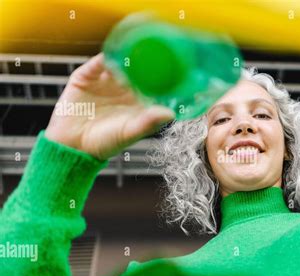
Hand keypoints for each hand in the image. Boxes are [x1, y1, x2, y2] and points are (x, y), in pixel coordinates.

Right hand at [45, 53, 174, 159]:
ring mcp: (105, 81)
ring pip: (118, 62)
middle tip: (155, 52)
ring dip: (126, 56)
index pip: (152, 83)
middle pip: (136, 69)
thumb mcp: (130, 133)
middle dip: (145, 61)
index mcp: (137, 100)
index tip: (171, 69)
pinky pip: (97, 63)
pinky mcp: (86, 77)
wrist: (72, 145)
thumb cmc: (105, 142)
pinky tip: (113, 55)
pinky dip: (105, 58)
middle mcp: (123, 88)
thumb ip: (149, 123)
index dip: (161, 76)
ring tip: (135, 50)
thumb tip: (170, 114)